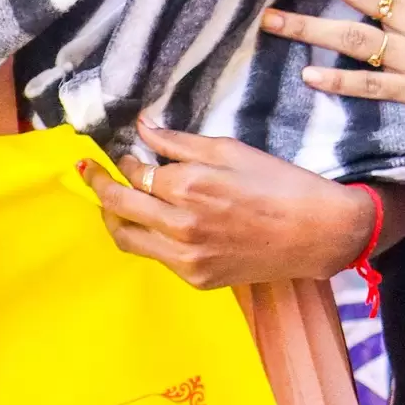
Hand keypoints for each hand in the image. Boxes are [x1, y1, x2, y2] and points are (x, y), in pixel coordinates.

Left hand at [79, 120, 378, 290]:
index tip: (123, 153)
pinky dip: (145, 238)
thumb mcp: (229, 150)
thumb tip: (143, 126)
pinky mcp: (196, 278)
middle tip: (89, 173)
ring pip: (128, 239)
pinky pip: (156, 257)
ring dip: (113, 218)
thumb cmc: (278, 183)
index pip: (135, 173)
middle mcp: (180, 225)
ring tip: (109, 202)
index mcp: (188, 186)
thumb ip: (179, 142)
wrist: (315, 232)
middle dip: (99, 187)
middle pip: (119, 207)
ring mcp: (186, 257)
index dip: (124, 161)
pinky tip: (151, 223)